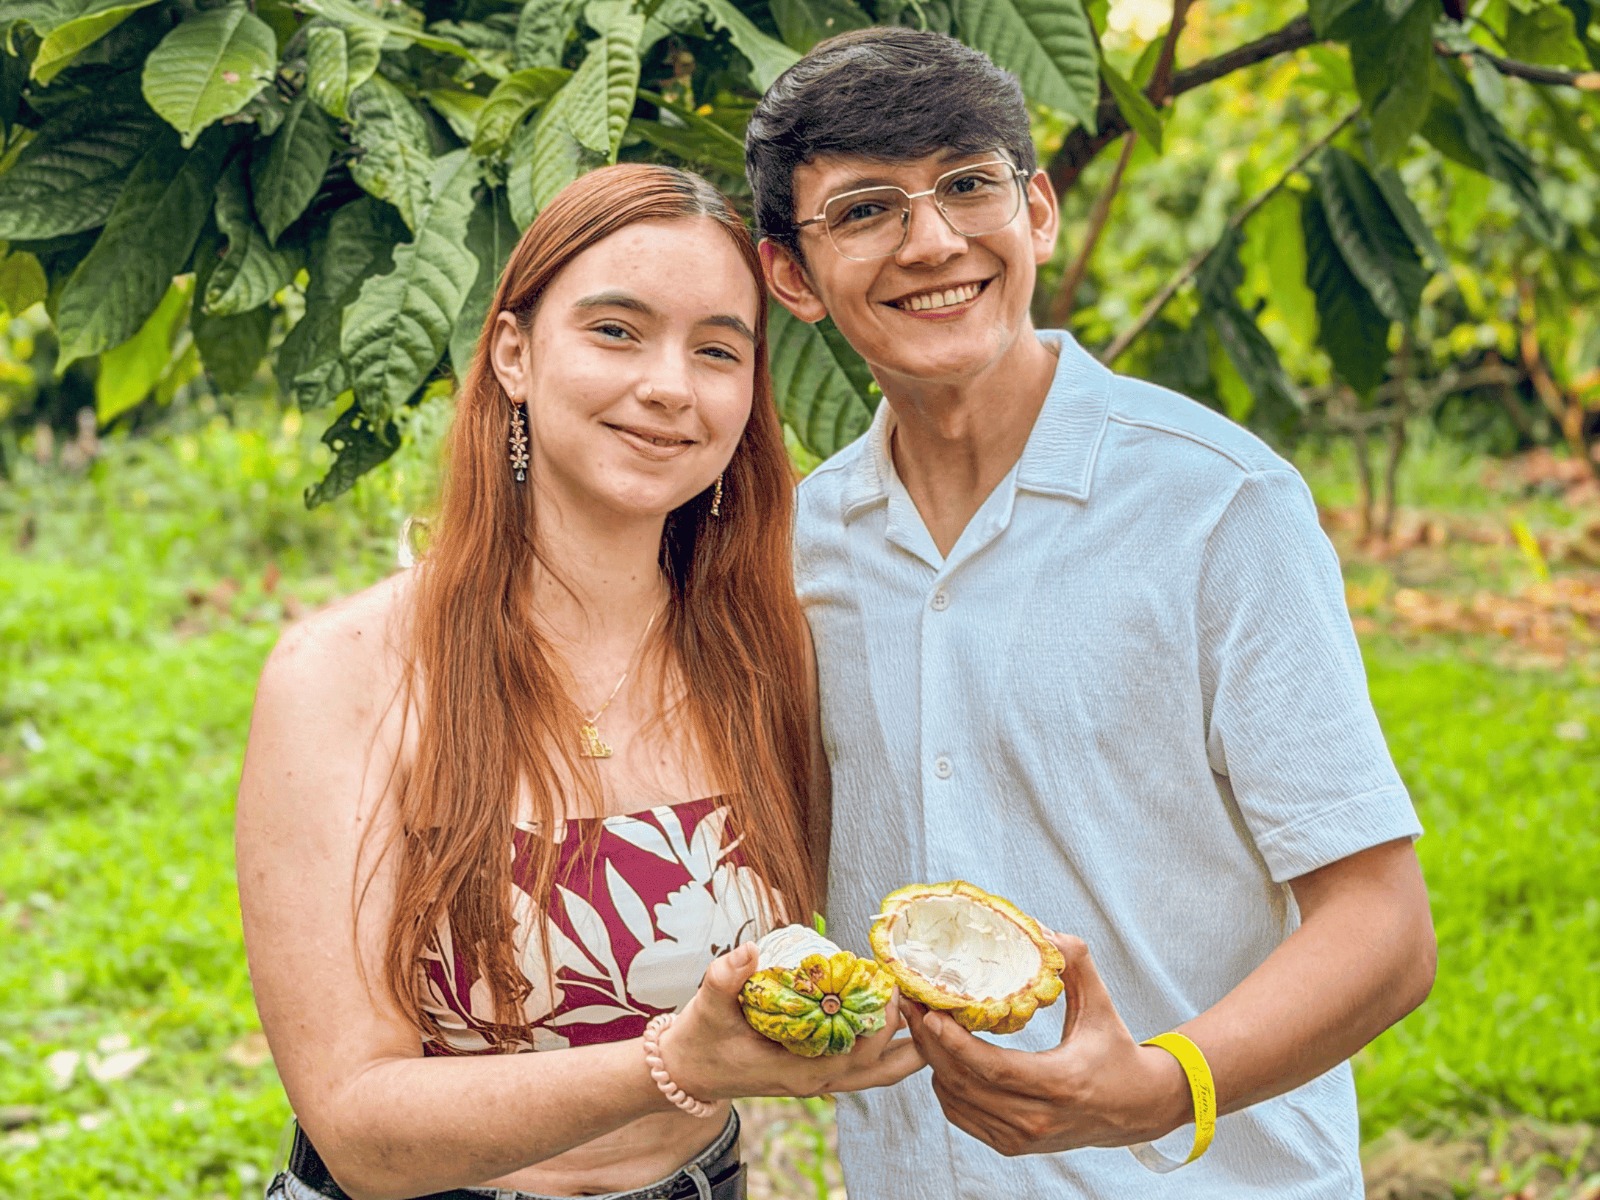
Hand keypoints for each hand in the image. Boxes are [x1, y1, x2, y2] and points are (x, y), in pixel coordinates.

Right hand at [665, 943, 924, 1101]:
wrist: (688, 1071)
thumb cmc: (701, 1040)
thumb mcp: (707, 1007)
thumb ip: (726, 978)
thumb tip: (750, 951)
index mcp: (800, 1070)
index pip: (861, 1053)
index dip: (885, 1022)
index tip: (893, 983)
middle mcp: (817, 1080)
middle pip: (885, 1069)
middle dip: (911, 1033)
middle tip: (921, 991)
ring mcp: (820, 1078)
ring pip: (880, 1071)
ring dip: (906, 1044)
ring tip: (925, 1006)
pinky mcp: (818, 1069)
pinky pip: (866, 1063)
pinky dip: (887, 1043)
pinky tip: (895, 1012)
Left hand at [904, 934, 1190, 1156]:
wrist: (1135, 1108)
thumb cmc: (1115, 1050)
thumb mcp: (1100, 1004)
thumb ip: (1074, 964)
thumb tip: (1042, 930)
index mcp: (1061, 1083)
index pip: (995, 1069)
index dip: (956, 1044)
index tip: (932, 1013)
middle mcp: (1038, 1118)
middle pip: (965, 1084)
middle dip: (930, 1043)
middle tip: (910, 1004)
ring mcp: (1023, 1137)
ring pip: (956, 1101)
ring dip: (932, 1062)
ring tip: (920, 1023)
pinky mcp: (1013, 1144)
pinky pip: (961, 1115)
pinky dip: (945, 1084)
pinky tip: (941, 1055)